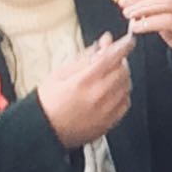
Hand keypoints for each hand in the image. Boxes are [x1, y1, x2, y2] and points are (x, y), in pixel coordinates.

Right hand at [37, 31, 134, 148]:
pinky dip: (122, 93)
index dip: (123, 46)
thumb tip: (102, 45)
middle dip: (120, 61)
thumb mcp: (60, 73)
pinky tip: (112, 91)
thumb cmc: (48, 103)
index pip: (112, 57)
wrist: (43, 130)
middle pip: (122, 71)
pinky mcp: (108, 123)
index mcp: (84, 81)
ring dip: (122, 76)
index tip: (127, 41)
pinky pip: (125, 103)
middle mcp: (98, 96)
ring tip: (109, 75)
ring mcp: (105, 111)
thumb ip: (84, 58)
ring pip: (126, 86)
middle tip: (111, 58)